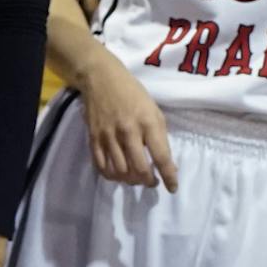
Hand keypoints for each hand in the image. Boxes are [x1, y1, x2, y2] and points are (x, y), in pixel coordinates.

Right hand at [76, 57, 177, 191]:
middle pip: (139, 169)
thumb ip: (160, 137)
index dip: (169, 176)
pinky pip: (102, 166)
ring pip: (120, 172)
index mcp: (148, 123)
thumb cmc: (133, 94)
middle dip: (148, 181)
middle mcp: (128, 132)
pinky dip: (112, 176)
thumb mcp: (154, 111)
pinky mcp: (93, 139)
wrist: (101, 79)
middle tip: (152, 182)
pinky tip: (119, 175)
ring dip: (131, 181)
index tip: (172, 188)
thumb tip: (166, 164)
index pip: (161, 157)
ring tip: (136, 178)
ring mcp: (108, 136)